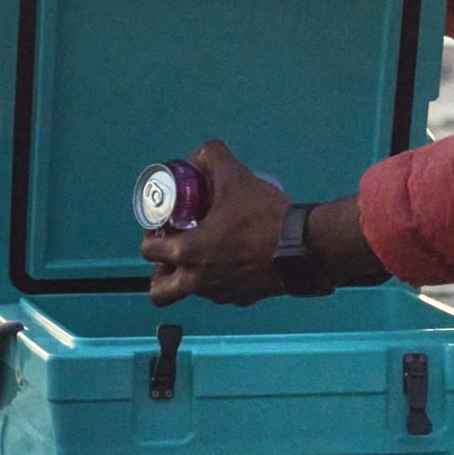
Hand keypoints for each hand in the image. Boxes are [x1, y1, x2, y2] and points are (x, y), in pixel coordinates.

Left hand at [139, 140, 288, 306]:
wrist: (304, 248)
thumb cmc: (263, 216)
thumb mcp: (236, 177)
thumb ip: (213, 158)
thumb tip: (201, 154)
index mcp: (188, 253)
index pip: (149, 252)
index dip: (150, 236)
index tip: (164, 226)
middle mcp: (198, 281)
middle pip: (161, 292)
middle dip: (161, 273)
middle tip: (174, 251)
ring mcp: (220, 295)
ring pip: (192, 291)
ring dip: (191, 274)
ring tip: (208, 250)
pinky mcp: (243, 300)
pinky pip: (221, 293)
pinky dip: (220, 279)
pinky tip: (236, 258)